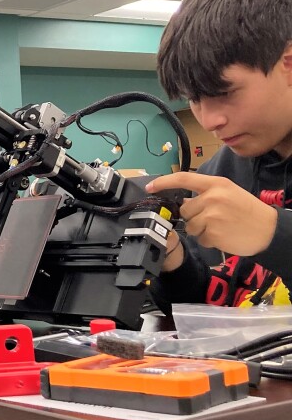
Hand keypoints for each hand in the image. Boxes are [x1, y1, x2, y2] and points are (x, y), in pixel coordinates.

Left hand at [146, 172, 277, 255]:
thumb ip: (205, 195)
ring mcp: (211, 216)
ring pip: (190, 226)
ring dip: (201, 230)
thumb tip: (183, 204)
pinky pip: (199, 239)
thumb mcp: (229, 194)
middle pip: (185, 210)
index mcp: (216, 184)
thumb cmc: (247, 211)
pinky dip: (208, 240)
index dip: (163, 182)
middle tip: (214, 219)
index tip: (150, 186)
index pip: (183, 178)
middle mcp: (212, 197)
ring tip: (220, 227)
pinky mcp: (212, 233)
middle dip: (194, 217)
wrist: (269, 230)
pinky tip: (223, 236)